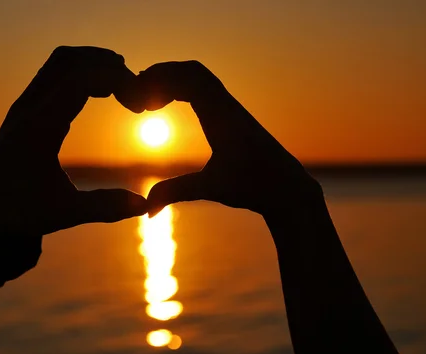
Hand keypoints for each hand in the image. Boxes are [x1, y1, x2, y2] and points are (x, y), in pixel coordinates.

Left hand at [0, 46, 147, 235]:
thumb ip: (104, 207)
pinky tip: (103, 92)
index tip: (140, 104)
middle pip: (70, 61)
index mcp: (38, 129)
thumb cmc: (19, 211)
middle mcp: (29, 108)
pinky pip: (56, 72)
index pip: (78, 80)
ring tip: (125, 86)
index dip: (115, 81)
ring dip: (95, 64)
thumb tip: (144, 205)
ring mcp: (26, 104)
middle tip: (137, 95)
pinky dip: (83, 71)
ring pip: (62, 61)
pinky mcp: (28, 107)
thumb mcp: (63, 213)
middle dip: (108, 67)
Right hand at [138, 61, 321, 216]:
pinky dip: (184, 90)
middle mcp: (228, 107)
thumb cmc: (254, 187)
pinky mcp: (234, 118)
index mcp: (222, 116)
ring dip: (174, 80)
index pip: (190, 80)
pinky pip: (206, 91)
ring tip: (149, 99)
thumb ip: (176, 193)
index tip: (140, 99)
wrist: (288, 189)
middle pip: (194, 71)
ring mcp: (232, 110)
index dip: (161, 81)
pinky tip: (169, 105)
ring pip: (201, 79)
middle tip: (137, 91)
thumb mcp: (211, 189)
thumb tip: (144, 210)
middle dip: (163, 74)